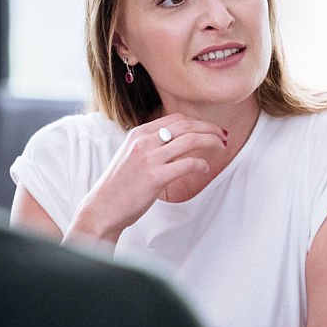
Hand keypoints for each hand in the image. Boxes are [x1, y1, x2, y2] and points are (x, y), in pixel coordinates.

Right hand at [65, 113, 225, 242]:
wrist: (102, 208)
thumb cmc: (121, 185)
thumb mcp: (132, 154)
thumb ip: (152, 144)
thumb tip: (181, 139)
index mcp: (139, 134)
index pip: (176, 119)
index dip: (198, 122)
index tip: (211, 129)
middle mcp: (144, 142)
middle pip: (186, 125)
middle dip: (210, 128)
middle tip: (223, 136)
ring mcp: (149, 159)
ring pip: (190, 140)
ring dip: (211, 141)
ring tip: (221, 147)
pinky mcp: (155, 177)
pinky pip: (187, 164)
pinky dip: (201, 164)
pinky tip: (205, 168)